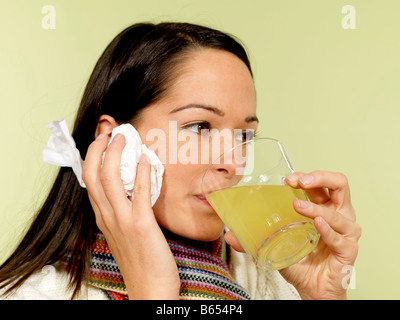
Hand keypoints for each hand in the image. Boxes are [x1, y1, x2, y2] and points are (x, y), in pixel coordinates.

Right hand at [82, 133, 179, 298]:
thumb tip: (131, 189)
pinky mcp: (141, 225)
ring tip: (124, 138)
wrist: (150, 288)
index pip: (89, 181)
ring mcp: (122, 220)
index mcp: (103, 217)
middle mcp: (108, 217)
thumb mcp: (123, 233)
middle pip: (94, 175)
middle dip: (99, 150)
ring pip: (110, 180)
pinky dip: (142, 173)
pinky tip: (147, 159)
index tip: (101, 141)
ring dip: (115, 154)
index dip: (92, 158)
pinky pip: (139, 193)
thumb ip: (122, 212)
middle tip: (109, 133)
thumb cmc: (140, 261)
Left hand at [225, 171, 360, 299]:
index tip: (288, 178)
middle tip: (300, 181)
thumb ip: (254, 238)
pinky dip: (327, 230)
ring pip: (337, 212)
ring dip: (316, 207)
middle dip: (319, 177)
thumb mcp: (275, 244)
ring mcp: (345, 232)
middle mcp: (338, 214)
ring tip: (297, 206)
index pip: (321, 182)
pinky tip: (317, 224)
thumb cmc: (300, 261)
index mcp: (323, 207)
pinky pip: (339, 238)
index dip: (306, 175)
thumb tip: (230, 235)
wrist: (312, 288)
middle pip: (339, 185)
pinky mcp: (348, 250)